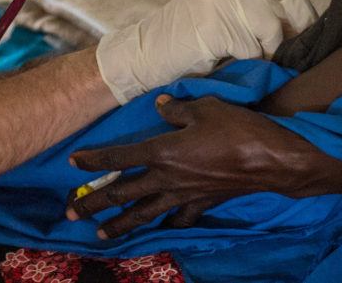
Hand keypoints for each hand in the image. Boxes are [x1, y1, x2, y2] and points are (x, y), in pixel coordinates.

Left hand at [66, 95, 325, 237]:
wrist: (271, 160)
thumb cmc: (236, 128)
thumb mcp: (204, 107)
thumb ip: (177, 109)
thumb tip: (160, 106)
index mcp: (162, 151)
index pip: (118, 157)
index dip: (93, 160)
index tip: (72, 162)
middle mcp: (167, 177)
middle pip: (123, 193)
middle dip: (94, 203)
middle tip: (70, 213)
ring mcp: (184, 195)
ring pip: (144, 213)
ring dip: (120, 224)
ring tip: (99, 234)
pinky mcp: (202, 204)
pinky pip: (179, 218)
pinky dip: (167, 224)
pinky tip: (162, 228)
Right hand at [96, 0, 317, 102]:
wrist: (145, 53)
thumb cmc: (189, 38)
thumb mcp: (223, 8)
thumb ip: (257, 7)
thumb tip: (305, 25)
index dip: (301, 8)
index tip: (307, 31)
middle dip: (298, 19)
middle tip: (295, 46)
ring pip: (269, 31)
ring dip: (262, 52)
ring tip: (237, 56)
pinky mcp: (215, 25)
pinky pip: (250, 51)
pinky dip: (243, 63)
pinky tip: (222, 60)